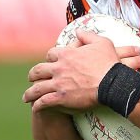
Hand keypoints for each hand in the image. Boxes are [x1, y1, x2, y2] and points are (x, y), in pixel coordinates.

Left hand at [23, 30, 139, 112]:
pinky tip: (35, 108)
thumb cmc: (109, 63)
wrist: (112, 83)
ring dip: (30, 93)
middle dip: (33, 75)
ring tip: (26, 97)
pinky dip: (38, 105)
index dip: (49, 58)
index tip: (49, 62)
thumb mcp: (102, 42)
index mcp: (67, 54)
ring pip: (37, 88)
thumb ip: (88, 35)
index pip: (51, 54)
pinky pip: (44, 101)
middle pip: (38, 70)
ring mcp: (58, 83)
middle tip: (31, 79)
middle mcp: (59, 68)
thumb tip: (78, 31)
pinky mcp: (61, 97)